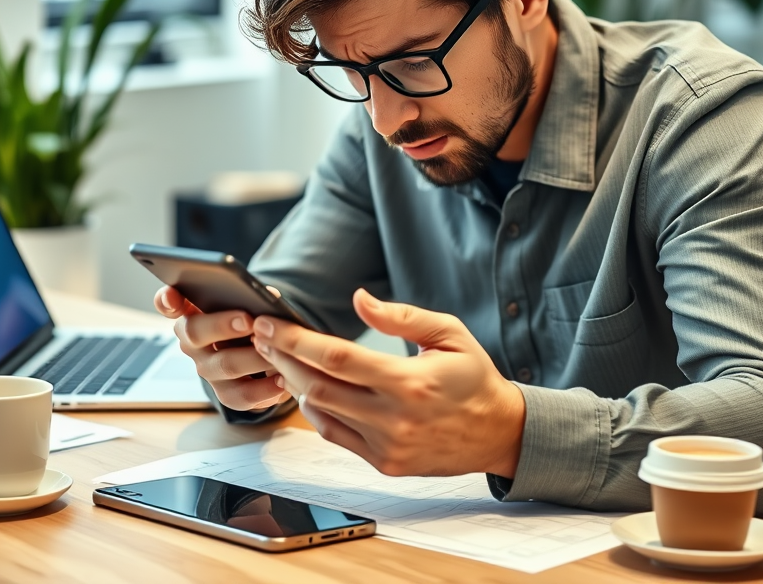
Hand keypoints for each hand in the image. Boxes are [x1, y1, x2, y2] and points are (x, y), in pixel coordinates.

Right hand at [154, 285, 290, 410]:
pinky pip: (241, 395)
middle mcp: (193, 342)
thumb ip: (254, 296)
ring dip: (252, 358)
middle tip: (248, 320)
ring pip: (224, 365)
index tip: (172, 297)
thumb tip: (269, 297)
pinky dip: (264, 389)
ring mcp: (207, 369)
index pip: (169, 302)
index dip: (167, 299)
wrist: (261, 356)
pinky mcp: (226, 393)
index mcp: (193, 312)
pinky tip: (281, 379)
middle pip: (194, 333)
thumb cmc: (251, 320)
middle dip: (221, 325)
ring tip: (275, 350)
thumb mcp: (250, 303)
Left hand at [251, 289, 524, 477]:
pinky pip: (334, 435)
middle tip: (264, 337)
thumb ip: (401, 316)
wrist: (499, 432)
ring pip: (321, 413)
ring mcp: (387, 445)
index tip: (270, 324)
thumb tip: (358, 298)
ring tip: (281, 358)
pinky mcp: (384, 462)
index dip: (296, 340)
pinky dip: (315, 410)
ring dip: (294, 383)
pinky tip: (308, 388)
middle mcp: (395, 418)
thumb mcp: (449, 333)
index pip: (337, 358)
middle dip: (283, 358)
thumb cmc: (474, 376)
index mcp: (410, 381)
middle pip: (318, 386)